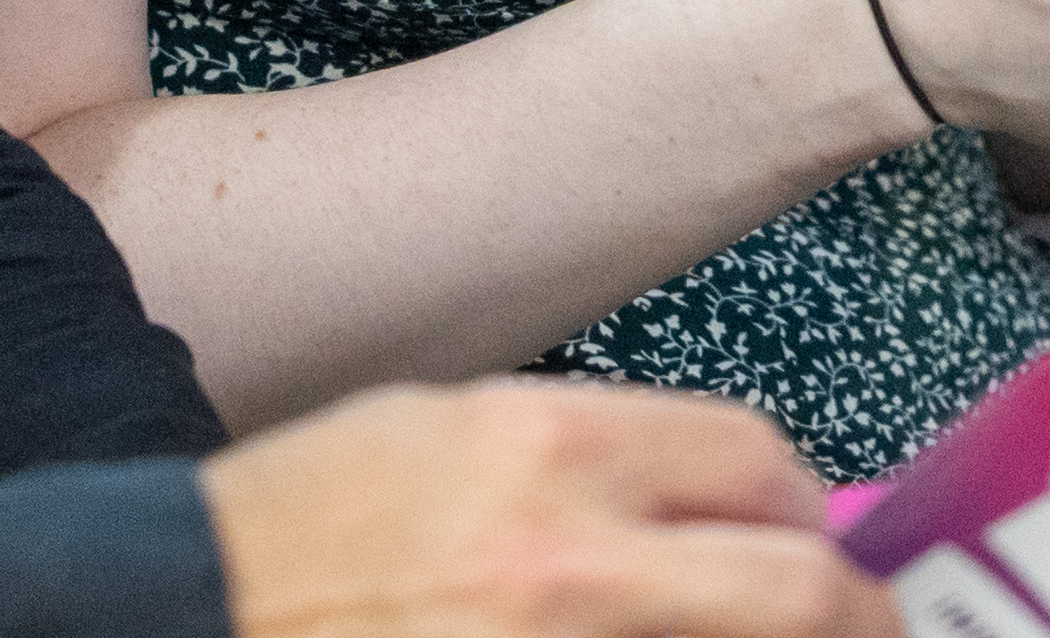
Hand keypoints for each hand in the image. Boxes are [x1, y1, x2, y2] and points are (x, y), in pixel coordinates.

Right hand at [206, 379, 890, 637]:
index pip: (754, 461)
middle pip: (799, 588)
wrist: (189, 613)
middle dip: (849, 611)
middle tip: (861, 623)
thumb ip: (585, 457)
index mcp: (547, 445)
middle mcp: (575, 557)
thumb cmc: (296, 528)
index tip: (807, 528)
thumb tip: (708, 498)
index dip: (798, 502)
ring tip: (766, 637)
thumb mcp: (442, 432)